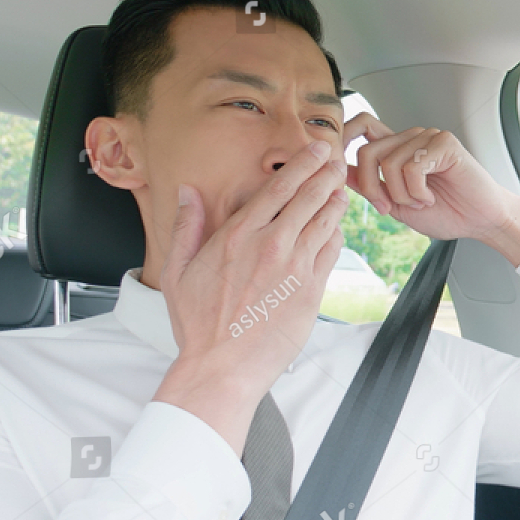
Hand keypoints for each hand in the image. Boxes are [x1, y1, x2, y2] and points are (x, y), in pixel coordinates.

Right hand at [152, 139, 348, 453]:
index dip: (303, 165)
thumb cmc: (199, 325)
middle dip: (327, 174)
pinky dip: (336, 235)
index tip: (317, 151)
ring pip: (326, 222)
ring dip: (336, 201)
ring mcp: (295, 268)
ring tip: (342, 188)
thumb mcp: (178, 271)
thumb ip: (186, 226)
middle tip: (338, 161)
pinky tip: (336, 228)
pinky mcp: (311, 291)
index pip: (279, 188)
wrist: (222, 368)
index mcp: (237, 235)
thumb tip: (188, 192)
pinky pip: (331, 253)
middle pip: (309, 197)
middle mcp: (271, 245)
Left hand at [343, 113, 519, 265]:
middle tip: (388, 208)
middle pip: (367, 150)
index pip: (360, 126)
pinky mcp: (445, 144)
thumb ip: (371, 186)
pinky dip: (418, 192)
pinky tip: (430, 197)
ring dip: (402, 195)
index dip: (342, 139)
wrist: (481, 221)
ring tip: (421, 203)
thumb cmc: (447, 213)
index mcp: (397, 148)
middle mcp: (410, 137)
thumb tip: (340, 173)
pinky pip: (413, 167)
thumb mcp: (398, 204)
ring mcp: (428, 137)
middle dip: (372, 188)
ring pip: (390, 163)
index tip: (337, 168)